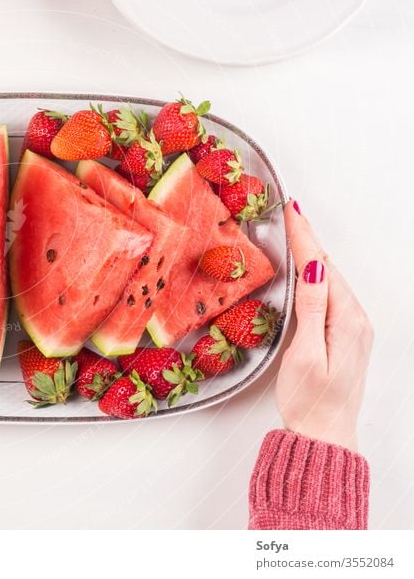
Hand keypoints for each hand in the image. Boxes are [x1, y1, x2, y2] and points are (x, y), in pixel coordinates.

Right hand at [275, 200, 373, 450]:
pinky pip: (329, 293)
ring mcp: (352, 326)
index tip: (291, 209)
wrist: (323, 434)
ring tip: (293, 231)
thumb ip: (310, 308)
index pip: (320, 266)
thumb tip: (312, 267)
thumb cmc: (309, 399)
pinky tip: (304, 268)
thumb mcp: (305, 354)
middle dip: (308, 238)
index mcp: (345, 320)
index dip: (304, 236)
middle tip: (289, 212)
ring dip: (311, 253)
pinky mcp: (344, 334)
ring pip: (329, 279)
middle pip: (328, 268)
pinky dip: (315, 273)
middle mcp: (354, 319)